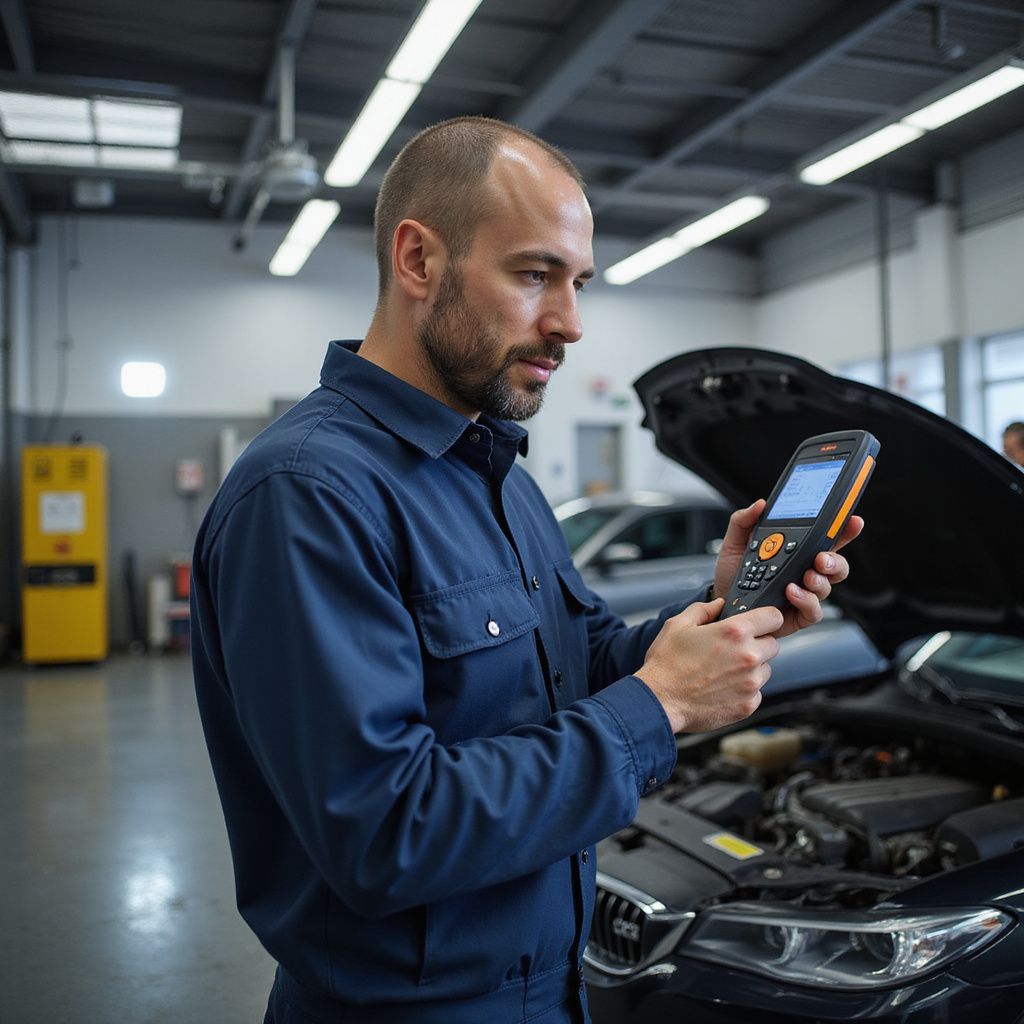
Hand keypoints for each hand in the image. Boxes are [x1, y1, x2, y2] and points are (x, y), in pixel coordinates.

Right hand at [636, 599, 782, 733]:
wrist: (660, 701)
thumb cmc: (666, 664)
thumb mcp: (678, 625)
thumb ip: (703, 610)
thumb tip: (719, 604)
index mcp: (734, 632)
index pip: (774, 617)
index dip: (767, 618)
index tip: (760, 623)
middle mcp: (748, 656)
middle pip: (772, 645)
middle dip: (757, 644)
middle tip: (732, 650)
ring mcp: (750, 683)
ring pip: (765, 670)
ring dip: (752, 669)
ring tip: (723, 672)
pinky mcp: (748, 705)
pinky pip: (756, 692)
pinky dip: (744, 690)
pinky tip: (722, 688)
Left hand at [713, 499, 864, 639]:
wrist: (719, 603)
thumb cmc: (732, 574)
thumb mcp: (734, 543)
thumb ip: (744, 521)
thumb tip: (760, 505)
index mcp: (797, 552)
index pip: (826, 539)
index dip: (844, 530)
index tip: (853, 520)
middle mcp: (805, 572)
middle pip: (836, 565)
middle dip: (835, 560)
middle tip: (821, 558)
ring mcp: (804, 594)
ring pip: (827, 587)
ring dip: (820, 580)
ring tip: (805, 576)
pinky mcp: (798, 615)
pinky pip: (814, 611)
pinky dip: (806, 601)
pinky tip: (792, 592)